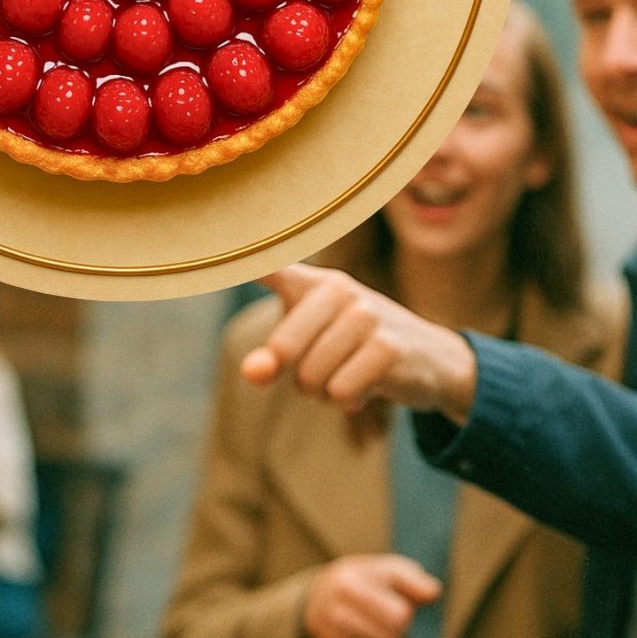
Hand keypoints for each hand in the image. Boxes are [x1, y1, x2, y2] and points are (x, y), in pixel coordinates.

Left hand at [240, 265, 477, 420]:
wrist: (427, 358)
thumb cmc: (353, 348)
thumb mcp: (310, 350)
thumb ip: (273, 358)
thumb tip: (253, 373)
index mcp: (314, 282)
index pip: (271, 266)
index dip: (243, 259)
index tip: (209, 237)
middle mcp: (340, 289)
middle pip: (283, 351)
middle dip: (299, 377)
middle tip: (326, 370)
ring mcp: (367, 315)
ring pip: (312, 378)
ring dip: (326, 392)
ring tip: (350, 374)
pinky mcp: (389, 347)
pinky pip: (341, 391)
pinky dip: (349, 400)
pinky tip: (370, 383)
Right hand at [303, 555, 442, 637]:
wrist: (319, 594)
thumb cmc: (364, 579)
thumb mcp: (386, 568)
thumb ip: (412, 578)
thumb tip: (434, 592)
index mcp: (349, 582)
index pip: (398, 614)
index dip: (407, 612)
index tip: (403, 605)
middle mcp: (335, 607)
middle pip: (392, 635)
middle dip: (400, 628)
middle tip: (395, 619)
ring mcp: (329, 630)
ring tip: (383, 627)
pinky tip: (371, 637)